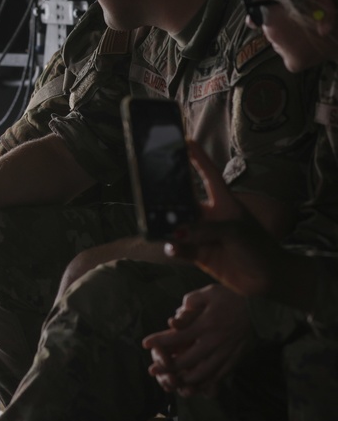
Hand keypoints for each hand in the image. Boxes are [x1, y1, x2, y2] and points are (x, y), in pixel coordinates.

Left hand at [142, 284, 251, 396]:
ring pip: (202, 373)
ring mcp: (225, 352)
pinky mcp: (234, 359)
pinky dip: (205, 384)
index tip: (145, 343)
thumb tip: (174, 319)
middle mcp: (215, 341)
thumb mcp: (209, 293)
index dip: (159, 340)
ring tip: (170, 381)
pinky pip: (219, 376)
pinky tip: (194, 386)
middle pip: (187, 360)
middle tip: (152, 369)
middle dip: (167, 366)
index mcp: (206, 324)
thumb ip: (190, 303)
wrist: (261, 309)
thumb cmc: (231, 298)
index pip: (178, 336)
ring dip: (184, 379)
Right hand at [166, 141, 283, 296]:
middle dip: (169, 196)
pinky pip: (179, 248)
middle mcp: (210, 217)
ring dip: (167, 226)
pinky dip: (174, 248)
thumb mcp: (235, 231)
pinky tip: (172, 247)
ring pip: (178, 225)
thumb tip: (178, 232)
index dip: (199, 159)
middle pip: (185, 201)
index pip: (209, 176)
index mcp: (224, 203)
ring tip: (157, 224)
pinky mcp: (199, 254)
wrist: (269, 278)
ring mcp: (203, 236)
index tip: (186, 142)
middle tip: (151, 190)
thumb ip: (206, 229)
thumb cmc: (259, 247)